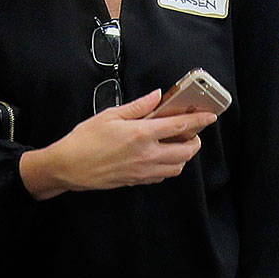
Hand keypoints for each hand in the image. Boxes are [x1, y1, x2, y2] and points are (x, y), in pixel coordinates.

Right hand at [20, 90, 216, 199]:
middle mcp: (147, 155)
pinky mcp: (137, 181)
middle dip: (195, 140)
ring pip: (178, 167)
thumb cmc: (85, 140)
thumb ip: (138, 106)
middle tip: (191, 131)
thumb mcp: (110, 115)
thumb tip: (157, 96)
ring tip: (176, 144)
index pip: (180, 126)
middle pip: (186, 151)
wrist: (69, 167)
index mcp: (141, 134)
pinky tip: (160, 156)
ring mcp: (143, 171)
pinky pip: (163, 176)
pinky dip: (169, 166)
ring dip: (183, 155)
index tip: (210, 116)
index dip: (198, 120)